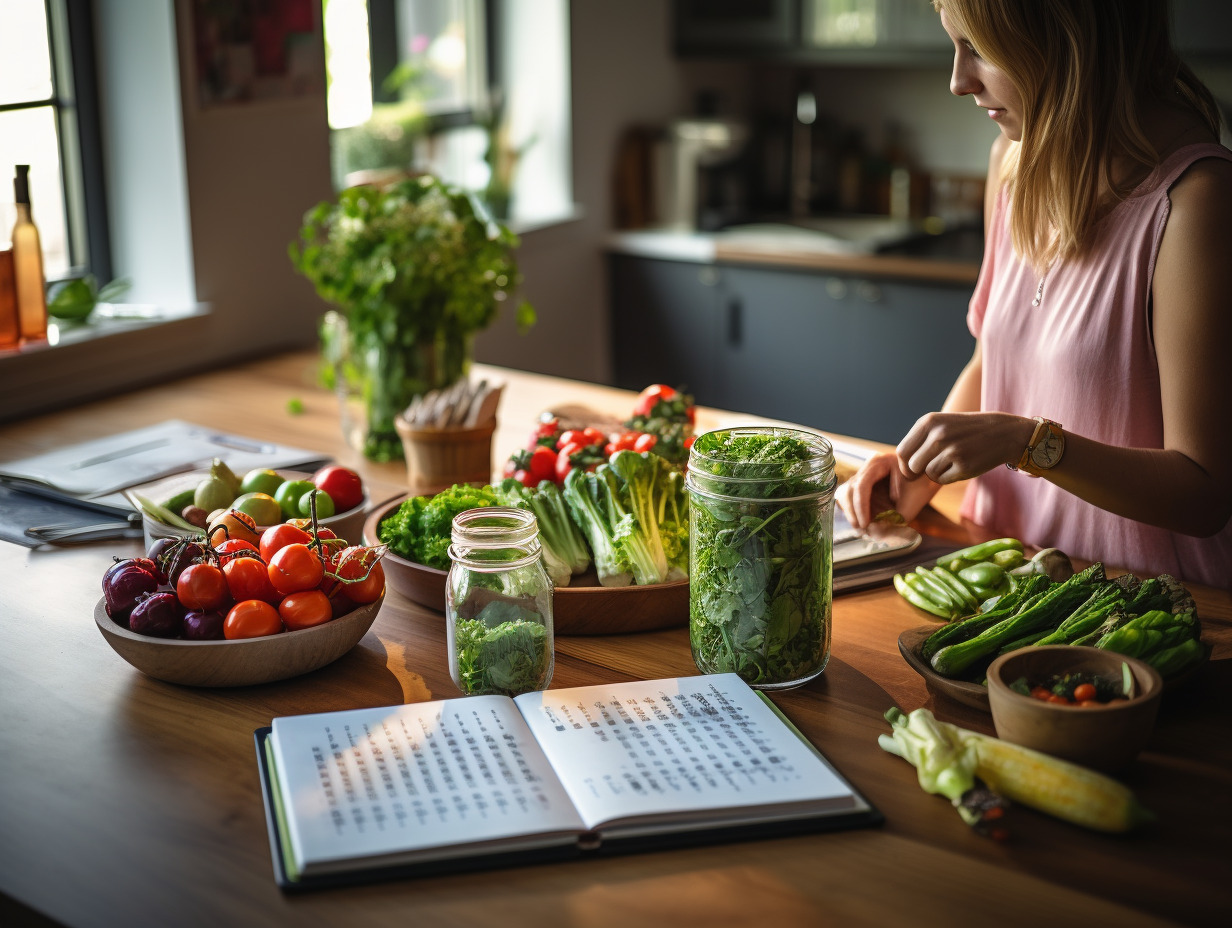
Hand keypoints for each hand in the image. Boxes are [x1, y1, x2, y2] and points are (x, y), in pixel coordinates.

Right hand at [837, 451, 939, 531]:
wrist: (930, 475)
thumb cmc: (924, 485)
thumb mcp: (913, 503)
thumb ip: (895, 519)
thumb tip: (874, 534)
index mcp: (881, 462)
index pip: (862, 484)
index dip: (861, 506)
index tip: (866, 525)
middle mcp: (869, 465)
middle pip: (850, 488)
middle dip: (853, 511)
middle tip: (861, 529)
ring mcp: (866, 473)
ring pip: (847, 493)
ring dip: (852, 512)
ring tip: (861, 528)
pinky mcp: (865, 484)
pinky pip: (852, 497)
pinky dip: (855, 511)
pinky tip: (863, 523)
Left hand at [896, 411, 1033, 483]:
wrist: (1002, 433)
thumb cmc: (964, 431)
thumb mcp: (940, 426)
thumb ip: (918, 442)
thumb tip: (903, 470)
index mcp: (928, 422)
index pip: (902, 451)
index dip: (905, 464)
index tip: (912, 469)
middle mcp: (937, 435)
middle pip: (912, 466)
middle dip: (920, 471)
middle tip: (936, 464)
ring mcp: (951, 450)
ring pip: (928, 474)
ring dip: (936, 473)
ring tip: (951, 461)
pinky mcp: (963, 466)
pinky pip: (942, 480)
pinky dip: (948, 477)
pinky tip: (961, 465)